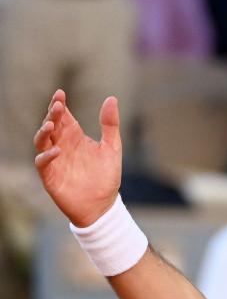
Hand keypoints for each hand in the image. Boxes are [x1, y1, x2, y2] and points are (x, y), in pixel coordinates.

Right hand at [33, 89, 122, 227]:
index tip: (60, 93)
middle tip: (57, 105)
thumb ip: (110, 124)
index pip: (63, 117)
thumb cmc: (106, 176)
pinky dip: (47, 155)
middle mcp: (62, 145)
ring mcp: (54, 160)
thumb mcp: (112, 147)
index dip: (60, 104)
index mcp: (75, 137)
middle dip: (52, 114)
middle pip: (51, 125)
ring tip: (51, 124)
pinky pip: (42, 162)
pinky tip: (56, 150)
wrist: (103, 205)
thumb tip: (111, 98)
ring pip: (41, 141)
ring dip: (44, 132)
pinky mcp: (50, 176)